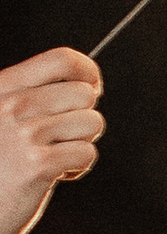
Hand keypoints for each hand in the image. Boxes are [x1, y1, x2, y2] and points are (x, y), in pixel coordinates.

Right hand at [0, 48, 103, 233]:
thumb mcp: (2, 115)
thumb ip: (32, 96)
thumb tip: (87, 87)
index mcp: (3, 87)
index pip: (62, 60)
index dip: (88, 72)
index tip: (91, 88)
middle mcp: (12, 105)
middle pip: (84, 94)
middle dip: (83, 116)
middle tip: (62, 136)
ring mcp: (25, 134)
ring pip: (91, 123)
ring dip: (80, 143)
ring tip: (53, 155)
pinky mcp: (38, 164)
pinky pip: (87, 153)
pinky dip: (78, 167)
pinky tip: (54, 173)